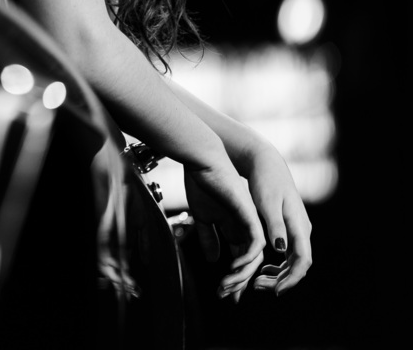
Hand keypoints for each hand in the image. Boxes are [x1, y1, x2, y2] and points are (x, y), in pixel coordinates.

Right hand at [183, 163, 265, 299]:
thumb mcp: (203, 216)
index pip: (241, 259)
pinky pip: (254, 244)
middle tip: (226, 296)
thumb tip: (213, 260)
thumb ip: (209, 238)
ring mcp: (251, 222)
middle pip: (250, 263)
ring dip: (241, 275)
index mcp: (237, 228)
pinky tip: (232, 268)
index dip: (235, 278)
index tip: (226, 294)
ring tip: (227, 285)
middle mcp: (248, 227)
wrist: (204, 162)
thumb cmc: (202, 184)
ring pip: (254, 257)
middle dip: (239, 282)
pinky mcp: (250, 215)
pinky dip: (246, 258)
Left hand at [237, 142, 312, 295]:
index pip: (302, 261)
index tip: (275, 291)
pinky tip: (263, 268)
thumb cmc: (264, 181)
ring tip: (257, 282)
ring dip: (279, 274)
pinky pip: (289, 252)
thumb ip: (275, 226)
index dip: (291, 279)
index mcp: (299, 225)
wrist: (265, 162)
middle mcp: (302, 229)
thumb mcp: (267, 203)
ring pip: (294, 260)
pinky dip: (278, 264)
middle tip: (258, 288)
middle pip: (299, 264)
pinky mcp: (289, 226)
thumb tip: (281, 249)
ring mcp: (297, 228)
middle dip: (282, 280)